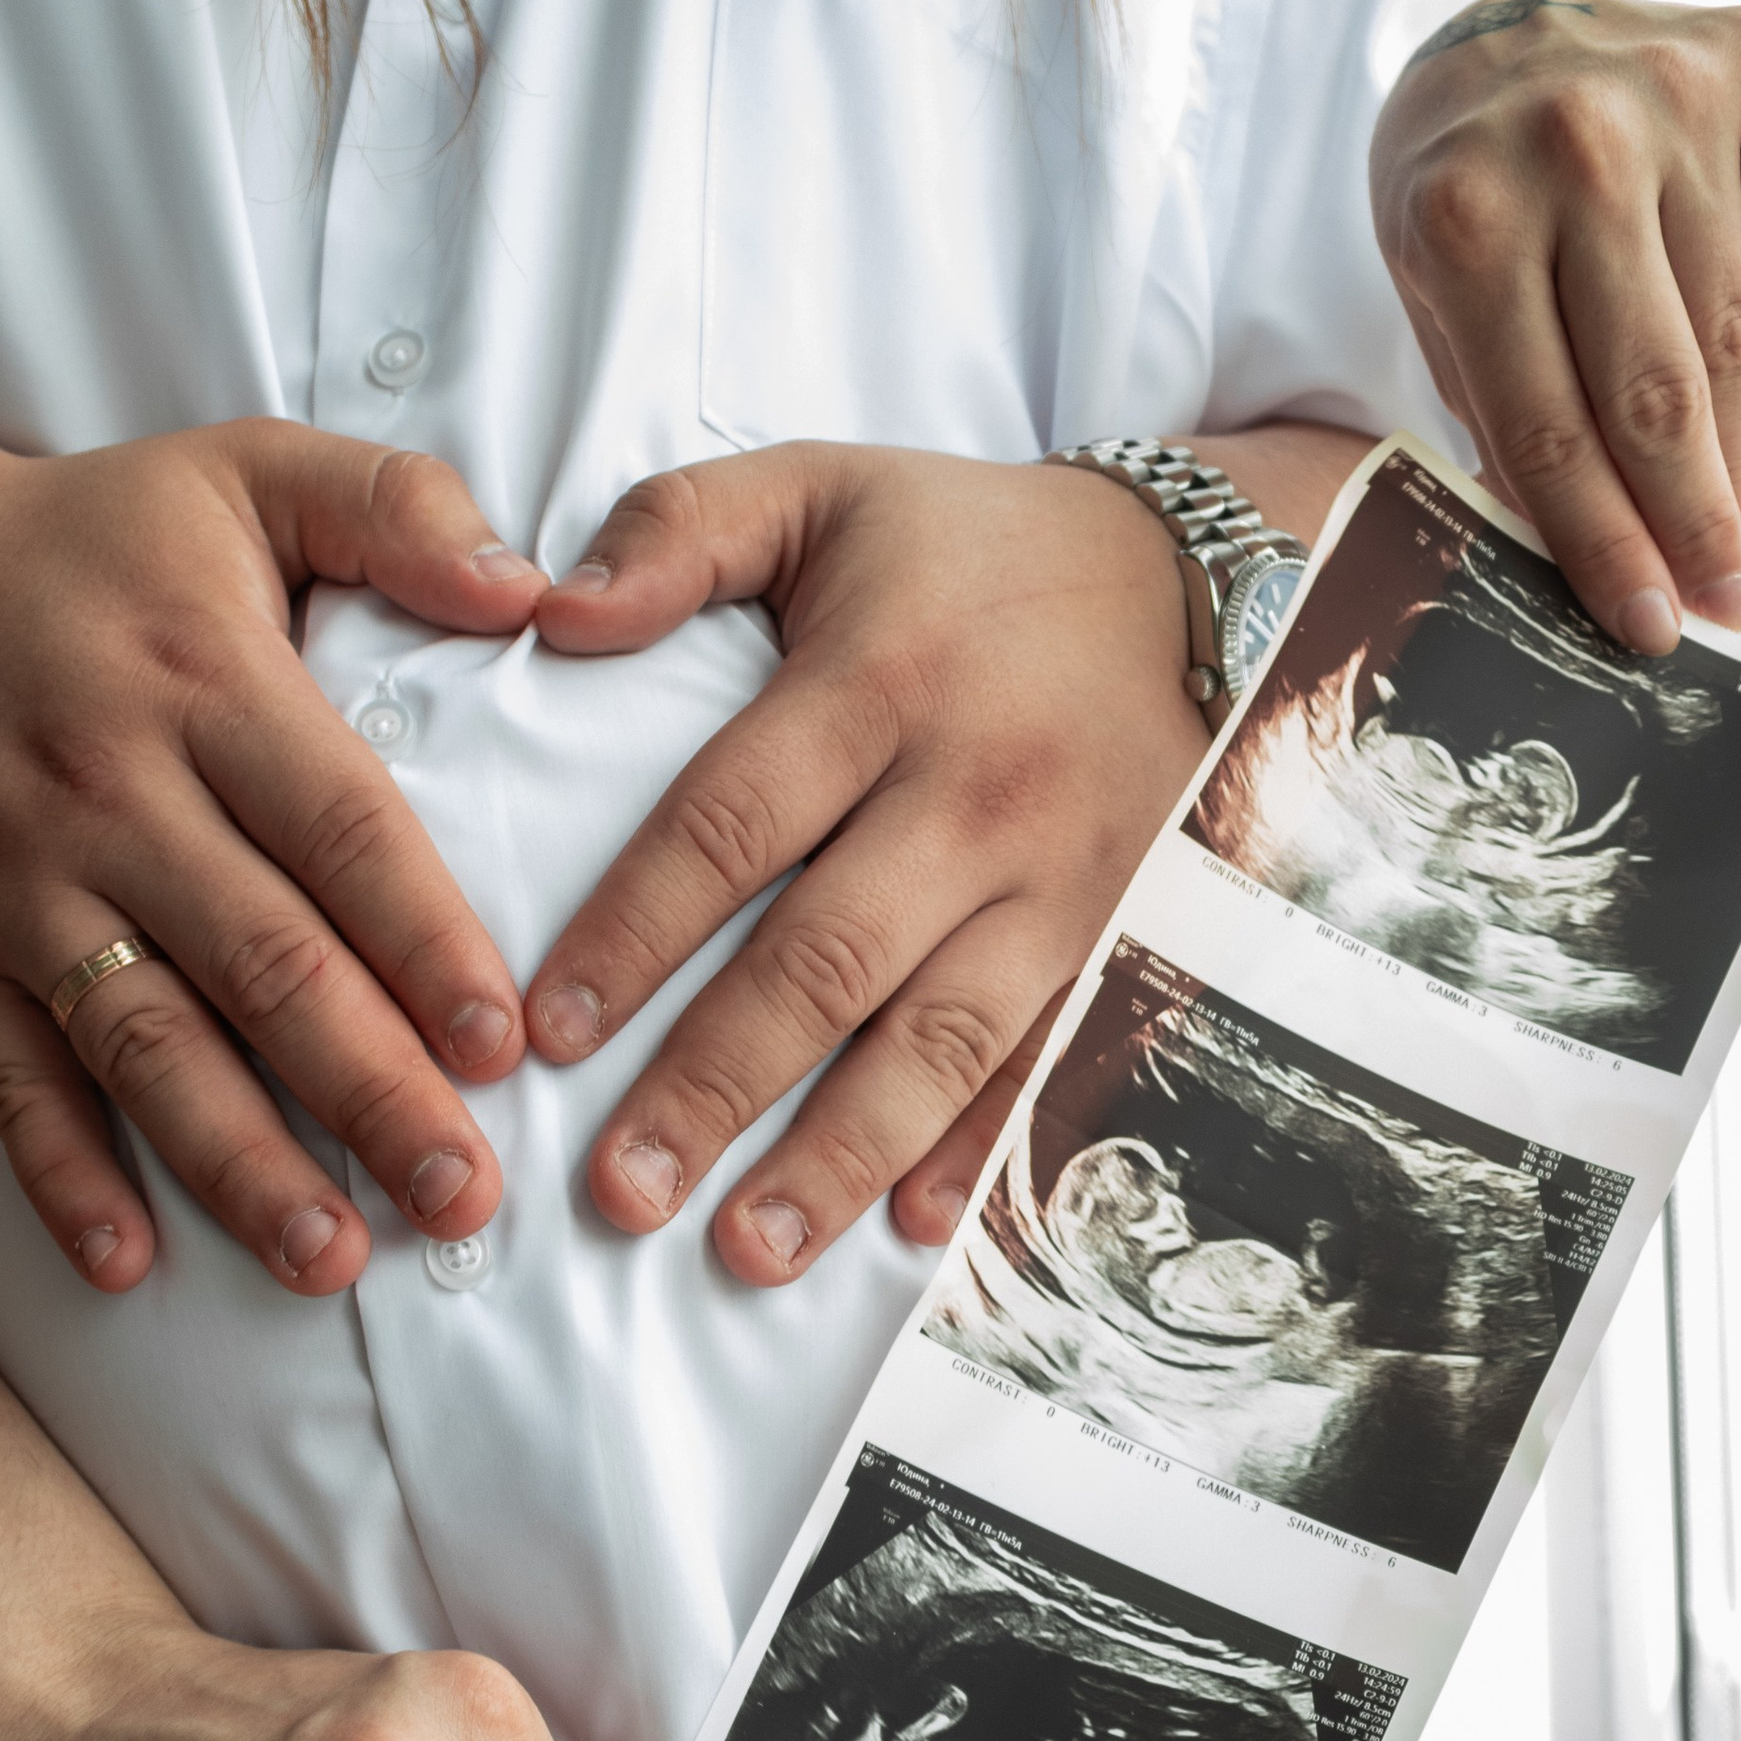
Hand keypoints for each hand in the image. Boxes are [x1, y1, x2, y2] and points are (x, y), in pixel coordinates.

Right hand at [0, 406, 550, 1294]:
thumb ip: (395, 506)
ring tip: (332, 1260)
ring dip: (238, 1164)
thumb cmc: (97, 538)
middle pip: (260, 962)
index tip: (502, 1046)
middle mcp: (106, 789)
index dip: (422, 940)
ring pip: (143, 1044)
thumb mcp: (243, 467)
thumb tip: (532, 586)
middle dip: (369, 1093)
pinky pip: (3, 1079)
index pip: (336, 827)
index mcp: (203, 677)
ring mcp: (15, 882)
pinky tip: (130, 1265)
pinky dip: (60, 1176)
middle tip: (463, 1198)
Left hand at [518, 437, 1347, 1282]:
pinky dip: (985, 1152)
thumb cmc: (963, 550)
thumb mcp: (820, 490)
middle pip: (829, 960)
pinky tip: (912, 1231)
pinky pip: (1052, 1057)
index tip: (549, 1031)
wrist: (1190, 571)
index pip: (733, 821)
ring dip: (840, 1155)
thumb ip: (677, 531)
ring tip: (745, 1249)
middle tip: (620, 1192)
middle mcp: (978, 790)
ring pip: (942, 1039)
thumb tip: (551, 610)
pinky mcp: (1127, 931)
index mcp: (882, 679)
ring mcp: (1066, 877)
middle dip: (717, 1086)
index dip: (637, 932)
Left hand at [1369, 0, 1740, 650]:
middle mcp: (1574, 144)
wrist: (1500, 35)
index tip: (1654, 628)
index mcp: (1465, 219)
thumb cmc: (1461, 201)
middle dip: (1693, 520)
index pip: (1550, 428)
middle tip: (1721, 604)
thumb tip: (1598, 564)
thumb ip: (1506, 420)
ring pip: (1739, 328)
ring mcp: (1676, 92)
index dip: (1607, 544)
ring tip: (1728, 515)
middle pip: (1656, 391)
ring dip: (1740, 444)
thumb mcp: (1437, 308)